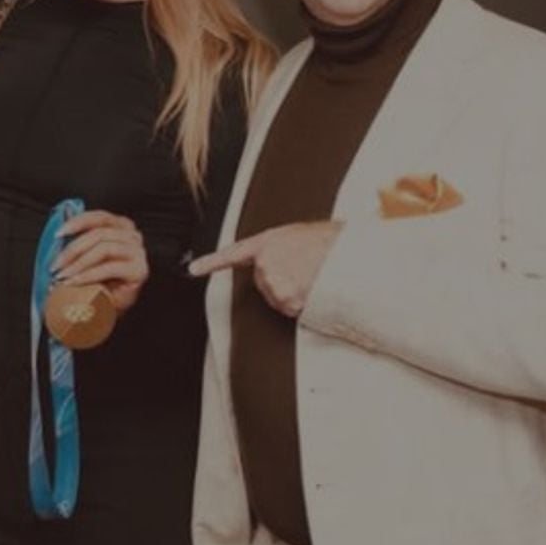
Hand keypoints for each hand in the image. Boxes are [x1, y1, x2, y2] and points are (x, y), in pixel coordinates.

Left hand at [51, 210, 147, 311]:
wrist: (108, 308)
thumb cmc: (97, 282)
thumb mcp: (85, 257)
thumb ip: (77, 243)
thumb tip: (58, 236)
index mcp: (120, 226)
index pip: (98, 217)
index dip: (77, 222)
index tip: (58, 234)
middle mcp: (132, 236)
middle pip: (99, 234)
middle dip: (73, 249)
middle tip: (56, 264)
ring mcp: (137, 252)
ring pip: (103, 248)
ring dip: (78, 263)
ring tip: (63, 275)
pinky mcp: (138, 270)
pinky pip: (109, 268)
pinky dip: (88, 275)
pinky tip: (74, 282)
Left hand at [188, 220, 341, 317]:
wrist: (352, 253)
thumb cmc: (334, 243)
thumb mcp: (303, 235)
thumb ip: (285, 249)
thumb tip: (291, 261)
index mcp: (268, 242)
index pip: (233, 253)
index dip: (211, 262)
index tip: (193, 269)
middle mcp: (266, 263)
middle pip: (264, 283)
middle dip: (282, 281)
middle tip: (307, 272)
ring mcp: (275, 283)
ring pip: (278, 298)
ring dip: (294, 294)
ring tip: (315, 279)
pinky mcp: (287, 300)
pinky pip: (292, 309)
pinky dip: (303, 305)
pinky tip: (317, 291)